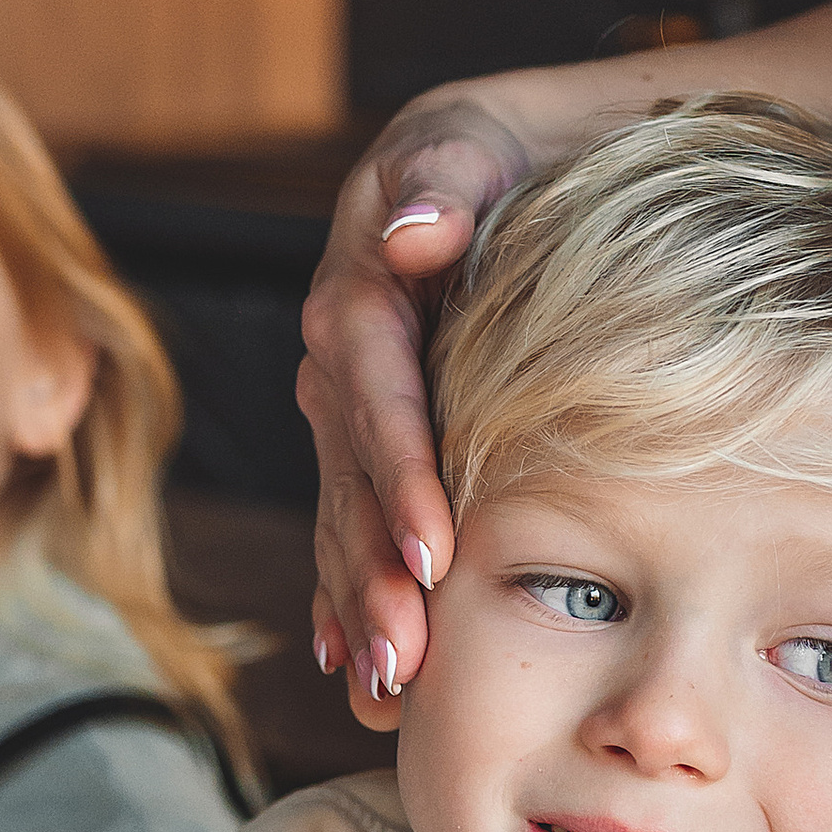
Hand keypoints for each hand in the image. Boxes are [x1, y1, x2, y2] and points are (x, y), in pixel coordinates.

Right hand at [299, 89, 537, 707]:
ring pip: (343, 518)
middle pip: (349, 479)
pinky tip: (357, 668)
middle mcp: (338, 365)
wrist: (483, 167)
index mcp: (358, 298)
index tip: (431, 546)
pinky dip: (350, 596)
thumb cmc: (494, 157)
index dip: (397, 472)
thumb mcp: (469, 145)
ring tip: (390, 686)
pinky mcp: (364, 446)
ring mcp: (346, 413)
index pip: (375, 394)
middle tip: (407, 658)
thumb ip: (444, 175)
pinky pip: (349, 528)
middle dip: (371, 573)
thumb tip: (413, 230)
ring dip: (360, 604)